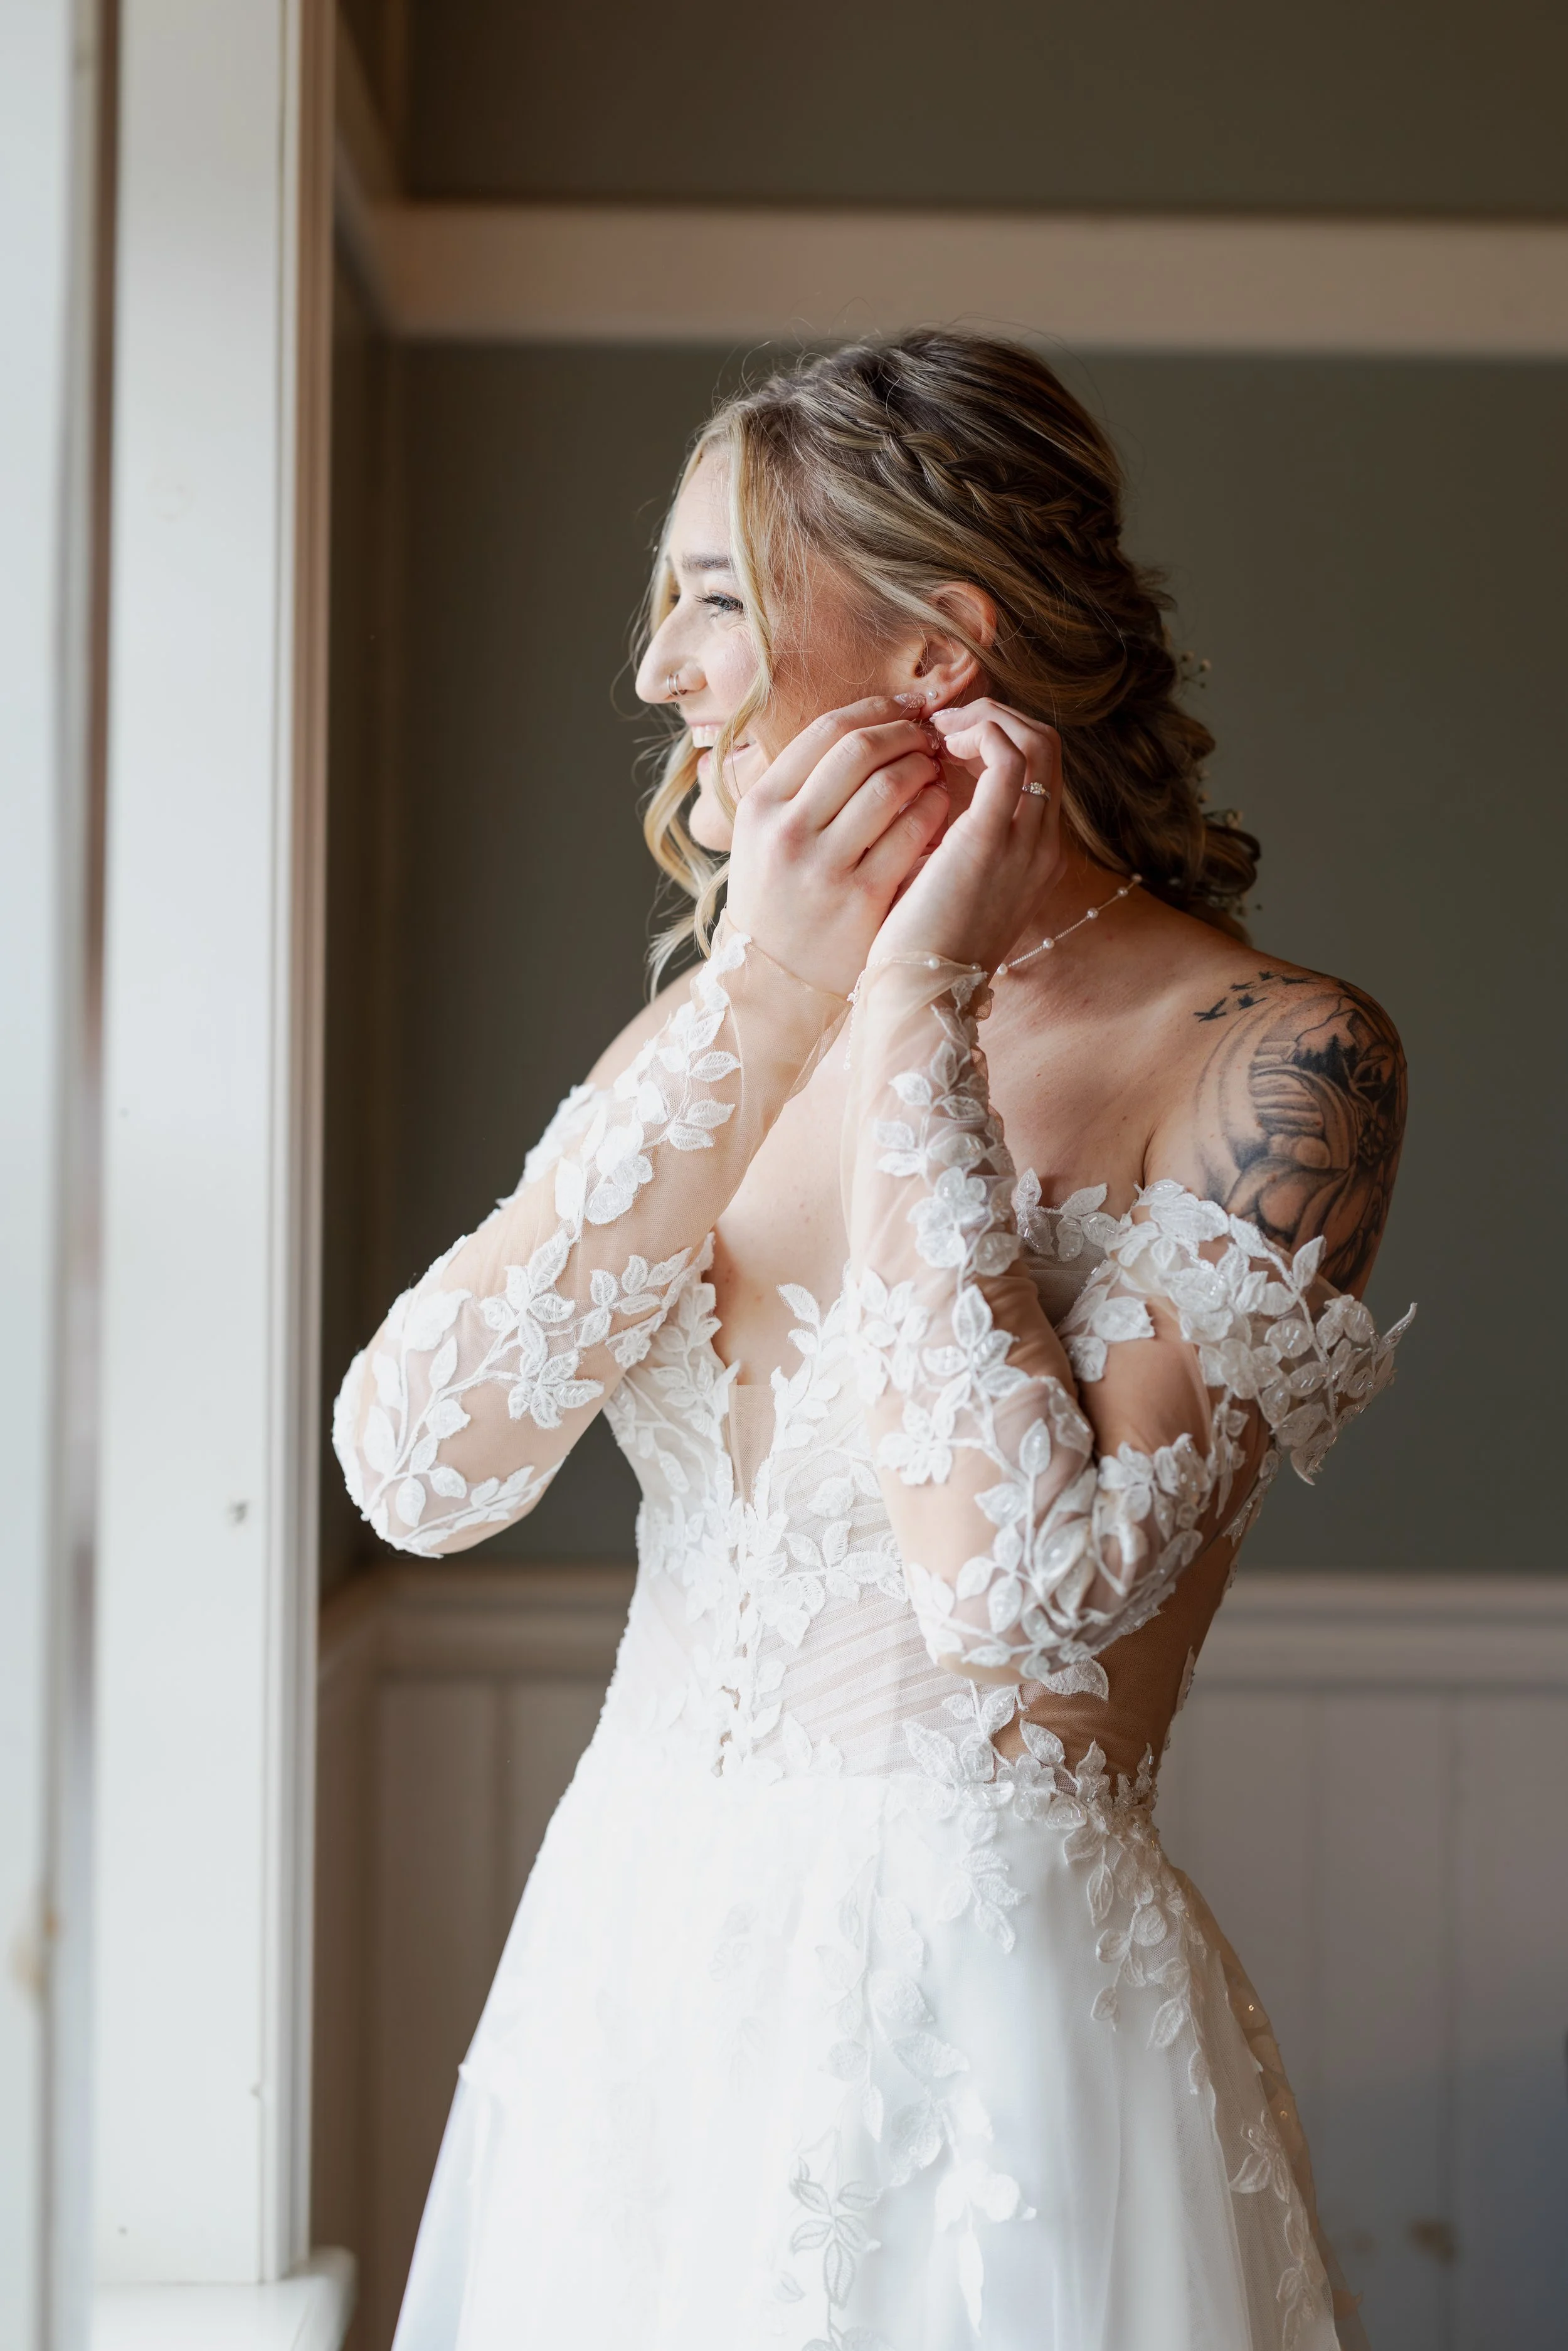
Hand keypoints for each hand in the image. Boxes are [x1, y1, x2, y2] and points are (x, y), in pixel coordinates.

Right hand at [724, 699, 948, 995]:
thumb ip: (799, 784)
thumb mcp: (764, 837)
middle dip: (905, 733)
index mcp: (761, 806)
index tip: (906, 707)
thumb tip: (863, 723)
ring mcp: (825, 866)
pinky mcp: (863, 898)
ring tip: (934, 770)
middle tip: (928, 737)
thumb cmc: (779, 899)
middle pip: (860, 749)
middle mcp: (788, 831)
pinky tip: (941, 806)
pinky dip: (935, 808)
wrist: (776, 984)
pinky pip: (913, 831)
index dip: (877, 709)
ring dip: (924, 767)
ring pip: (891, 784)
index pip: (826, 731)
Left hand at [870, 699, 1064, 971]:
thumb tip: (922, 793)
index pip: (1037, 769)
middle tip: (939, 728)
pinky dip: (976, 736)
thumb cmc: (917, 946)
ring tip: (938, 734)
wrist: (919, 995)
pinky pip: (1007, 757)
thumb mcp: (941, 884)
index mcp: (1034, 856)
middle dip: (994, 720)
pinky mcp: (992, 839)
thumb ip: (948, 839)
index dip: (995, 739)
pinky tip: (937, 750)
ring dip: (985, 721)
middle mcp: (1042, 845)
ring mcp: (1025, 841)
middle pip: (1046, 746)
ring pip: (1035, 741)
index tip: (943, 742)